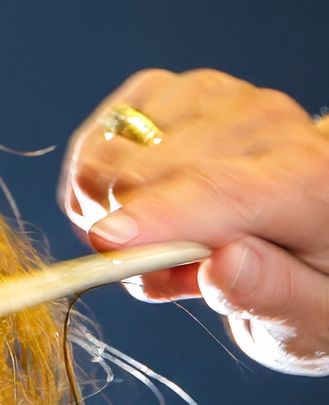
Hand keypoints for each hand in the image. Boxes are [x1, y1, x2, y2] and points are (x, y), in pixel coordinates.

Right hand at [61, 68, 328, 375]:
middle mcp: (264, 121)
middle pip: (150, 177)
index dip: (159, 216)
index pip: (221, 191)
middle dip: (138, 243)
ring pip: (111, 156)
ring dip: (116, 213)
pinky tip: (139, 206)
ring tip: (168, 243)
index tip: (108, 243)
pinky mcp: (167, 88)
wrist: (308, 222)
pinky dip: (98, 183)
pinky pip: (97, 140)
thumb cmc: (309, 275)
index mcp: (313, 179)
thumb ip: (273, 294)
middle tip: (178, 278)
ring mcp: (210, 95)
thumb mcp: (311, 316)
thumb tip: (223, 266)